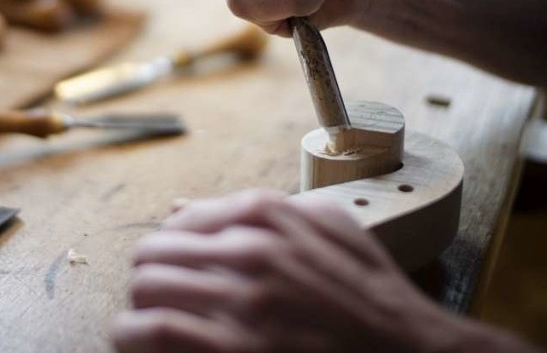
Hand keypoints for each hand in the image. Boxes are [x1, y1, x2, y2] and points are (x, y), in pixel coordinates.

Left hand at [113, 189, 538, 352]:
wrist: (409, 350)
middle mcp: (249, 250)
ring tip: (142, 328)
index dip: (167, 252)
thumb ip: (267, 209)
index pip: (178, 223)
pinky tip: (145, 347)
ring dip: (136, 309)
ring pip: (145, 289)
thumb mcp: (332, 224)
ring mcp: (243, 301)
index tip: (170, 272)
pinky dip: (137, 338)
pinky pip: (157, 332)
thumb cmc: (371, 292)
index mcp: (268, 216)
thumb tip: (187, 207)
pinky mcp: (237, 348)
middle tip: (153, 301)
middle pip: (151, 254)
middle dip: (146, 279)